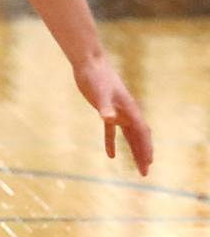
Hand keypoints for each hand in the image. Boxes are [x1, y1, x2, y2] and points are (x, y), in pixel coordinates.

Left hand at [74, 54, 152, 175]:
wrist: (89, 64)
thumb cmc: (96, 77)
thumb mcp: (100, 93)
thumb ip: (105, 107)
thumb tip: (109, 119)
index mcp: (130, 109)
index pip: (142, 133)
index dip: (145, 148)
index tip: (148, 163)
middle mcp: (127, 112)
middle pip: (138, 137)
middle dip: (142, 154)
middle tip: (145, 172)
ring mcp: (118, 111)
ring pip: (129, 135)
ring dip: (133, 150)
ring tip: (138, 166)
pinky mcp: (105, 110)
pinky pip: (112, 131)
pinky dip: (112, 142)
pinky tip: (111, 155)